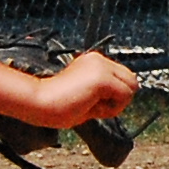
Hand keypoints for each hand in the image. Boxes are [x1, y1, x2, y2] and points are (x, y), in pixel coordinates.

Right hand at [11, 51, 137, 130]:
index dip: (113, 97)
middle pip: (131, 81)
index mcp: (93, 62)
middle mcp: (99, 59)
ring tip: (91, 108)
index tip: (92, 104)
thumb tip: (124, 98)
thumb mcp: (85, 95)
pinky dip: (112, 108)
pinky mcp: (103, 78)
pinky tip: (92, 108)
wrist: (37, 103)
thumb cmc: (55, 105)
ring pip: (131, 88)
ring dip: (115, 104)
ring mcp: (102, 67)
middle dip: (118, 99)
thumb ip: (104, 94)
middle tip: (95, 108)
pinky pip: (125, 96)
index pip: (121, 78)